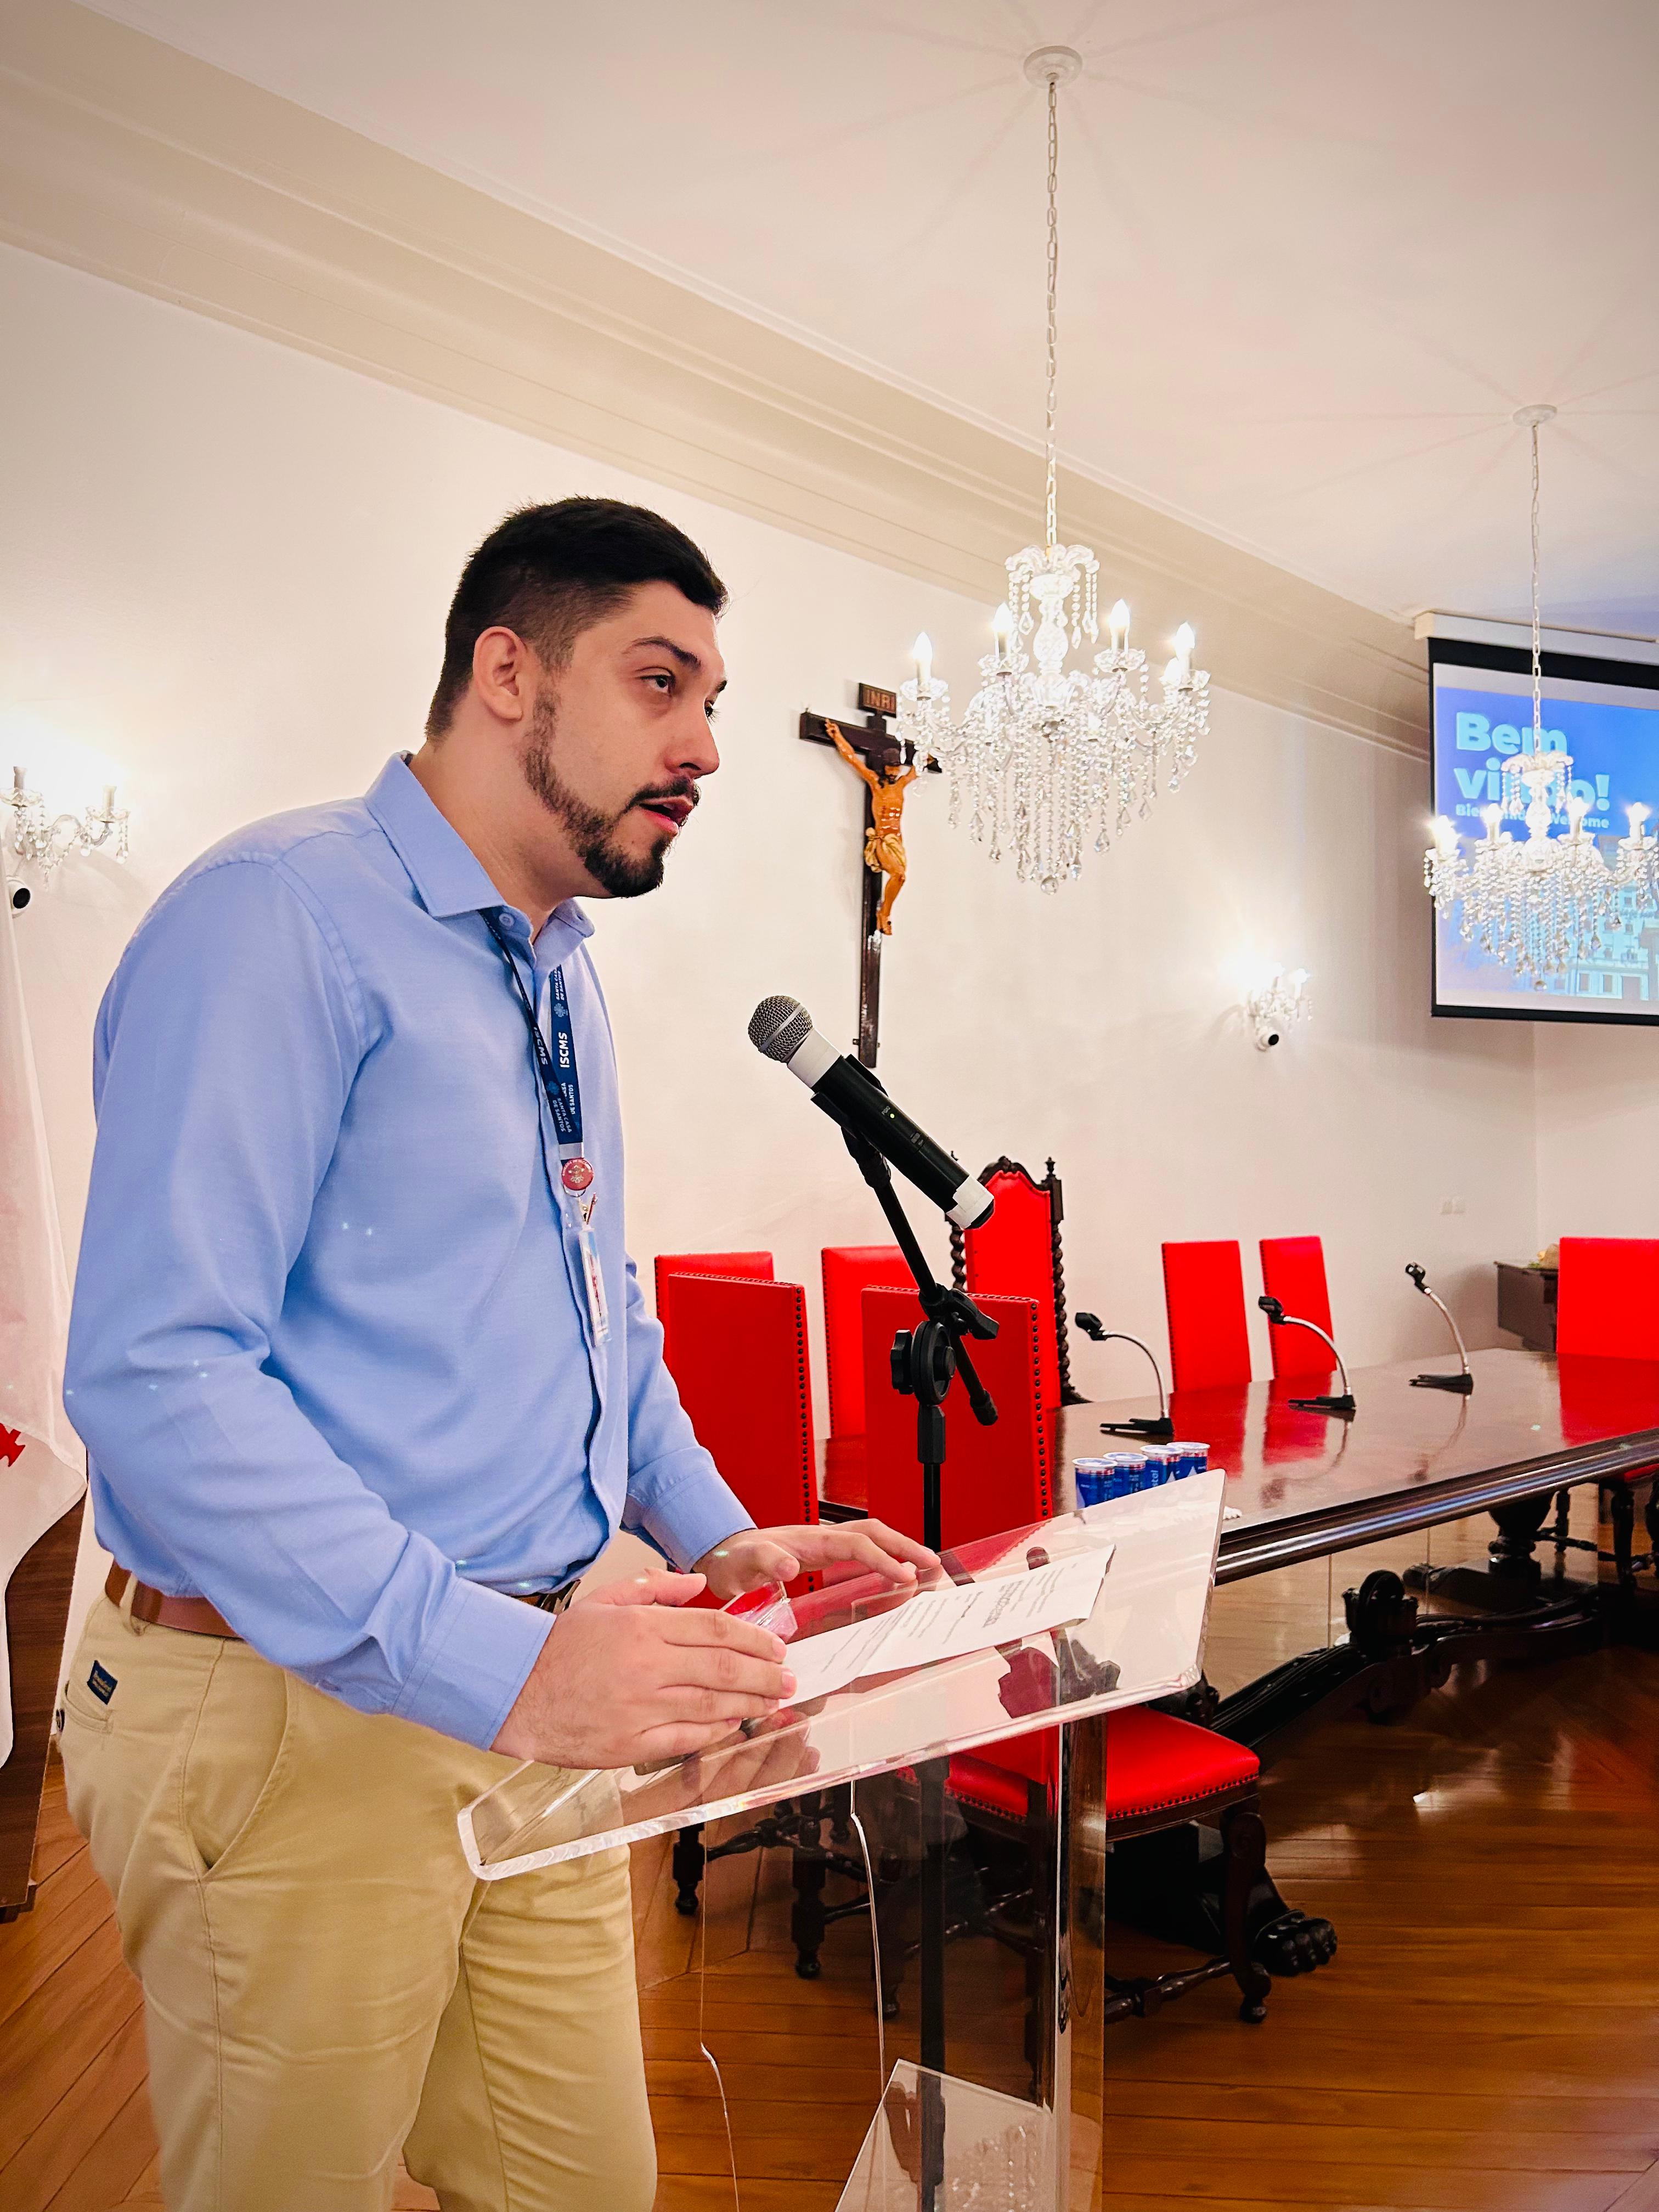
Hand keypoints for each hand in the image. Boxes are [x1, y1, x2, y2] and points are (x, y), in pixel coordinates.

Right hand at [490, 1570, 794, 1768]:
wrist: (513, 1690)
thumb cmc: (559, 1645)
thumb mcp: (605, 1600)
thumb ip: (656, 1587)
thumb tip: (700, 1582)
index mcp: (643, 1627)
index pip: (716, 1628)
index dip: (754, 1639)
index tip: (776, 1647)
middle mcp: (647, 1665)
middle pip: (724, 1668)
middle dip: (765, 1674)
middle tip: (789, 1677)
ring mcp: (640, 1707)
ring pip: (713, 1705)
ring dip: (751, 1703)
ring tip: (773, 1701)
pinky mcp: (630, 1743)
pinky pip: (686, 1738)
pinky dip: (716, 1731)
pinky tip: (734, 1725)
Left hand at [692, 1519, 939, 1602]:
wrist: (723, 1555)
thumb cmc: (733, 1559)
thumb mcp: (743, 1564)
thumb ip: (764, 1562)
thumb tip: (789, 1567)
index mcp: (810, 1540)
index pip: (857, 1544)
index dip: (882, 1558)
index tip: (904, 1575)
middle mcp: (821, 1539)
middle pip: (873, 1533)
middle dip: (905, 1546)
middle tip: (932, 1563)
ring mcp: (823, 1546)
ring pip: (870, 1540)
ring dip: (898, 1550)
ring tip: (924, 1566)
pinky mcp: (822, 1557)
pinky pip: (860, 1553)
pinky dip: (883, 1558)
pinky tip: (894, 1574)